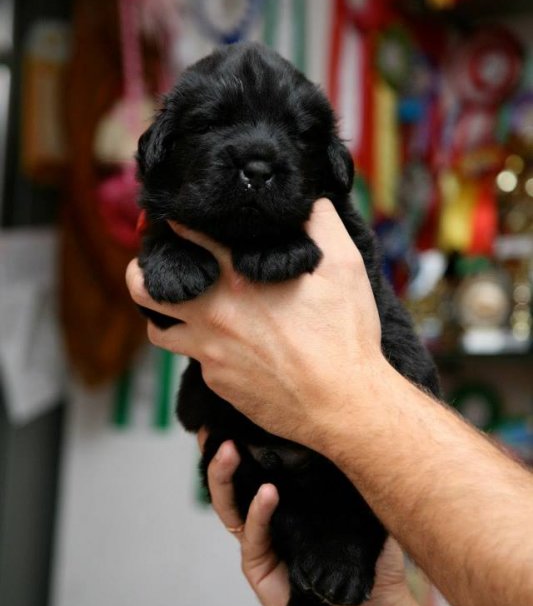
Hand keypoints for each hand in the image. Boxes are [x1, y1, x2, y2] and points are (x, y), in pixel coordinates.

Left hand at [126, 199, 385, 447]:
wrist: (342, 404)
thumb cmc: (344, 335)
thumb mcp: (344, 265)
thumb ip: (321, 222)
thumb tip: (306, 200)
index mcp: (236, 277)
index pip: (183, 237)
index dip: (172, 224)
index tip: (171, 220)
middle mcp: (212, 313)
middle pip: (143, 289)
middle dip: (139, 273)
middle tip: (149, 268)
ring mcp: (209, 352)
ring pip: (158, 332)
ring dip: (161, 317)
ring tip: (177, 309)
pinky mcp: (217, 381)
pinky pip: (194, 361)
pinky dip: (201, 349)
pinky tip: (223, 344)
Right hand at [201, 430, 412, 605]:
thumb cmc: (374, 564)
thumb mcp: (365, 510)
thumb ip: (353, 477)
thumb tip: (352, 428)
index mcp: (289, 503)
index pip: (260, 467)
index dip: (245, 442)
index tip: (235, 413)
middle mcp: (269, 520)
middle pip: (234, 483)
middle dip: (221, 456)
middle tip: (219, 430)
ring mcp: (261, 545)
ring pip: (230, 507)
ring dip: (225, 478)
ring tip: (230, 451)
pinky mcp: (259, 572)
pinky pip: (252, 538)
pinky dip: (257, 513)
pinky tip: (266, 494)